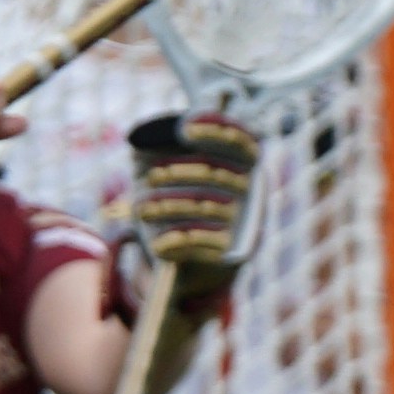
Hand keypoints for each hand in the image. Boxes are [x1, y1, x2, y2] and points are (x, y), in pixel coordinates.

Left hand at [129, 109, 259, 317]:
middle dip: (177, 173)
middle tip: (150, 177)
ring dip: (168, 206)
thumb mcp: (187, 178)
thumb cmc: (191, 206)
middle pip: (213, 174)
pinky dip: (176, 241)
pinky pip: (201, 241)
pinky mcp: (234, 251)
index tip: (185, 128)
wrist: (206, 265)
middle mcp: (254, 191)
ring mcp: (246, 221)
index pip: (240, 139)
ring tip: (141, 208)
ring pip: (203, 206)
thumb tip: (140, 137)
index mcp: (248, 165)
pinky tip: (157, 244)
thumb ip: (172, 154)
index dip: (216, 130)